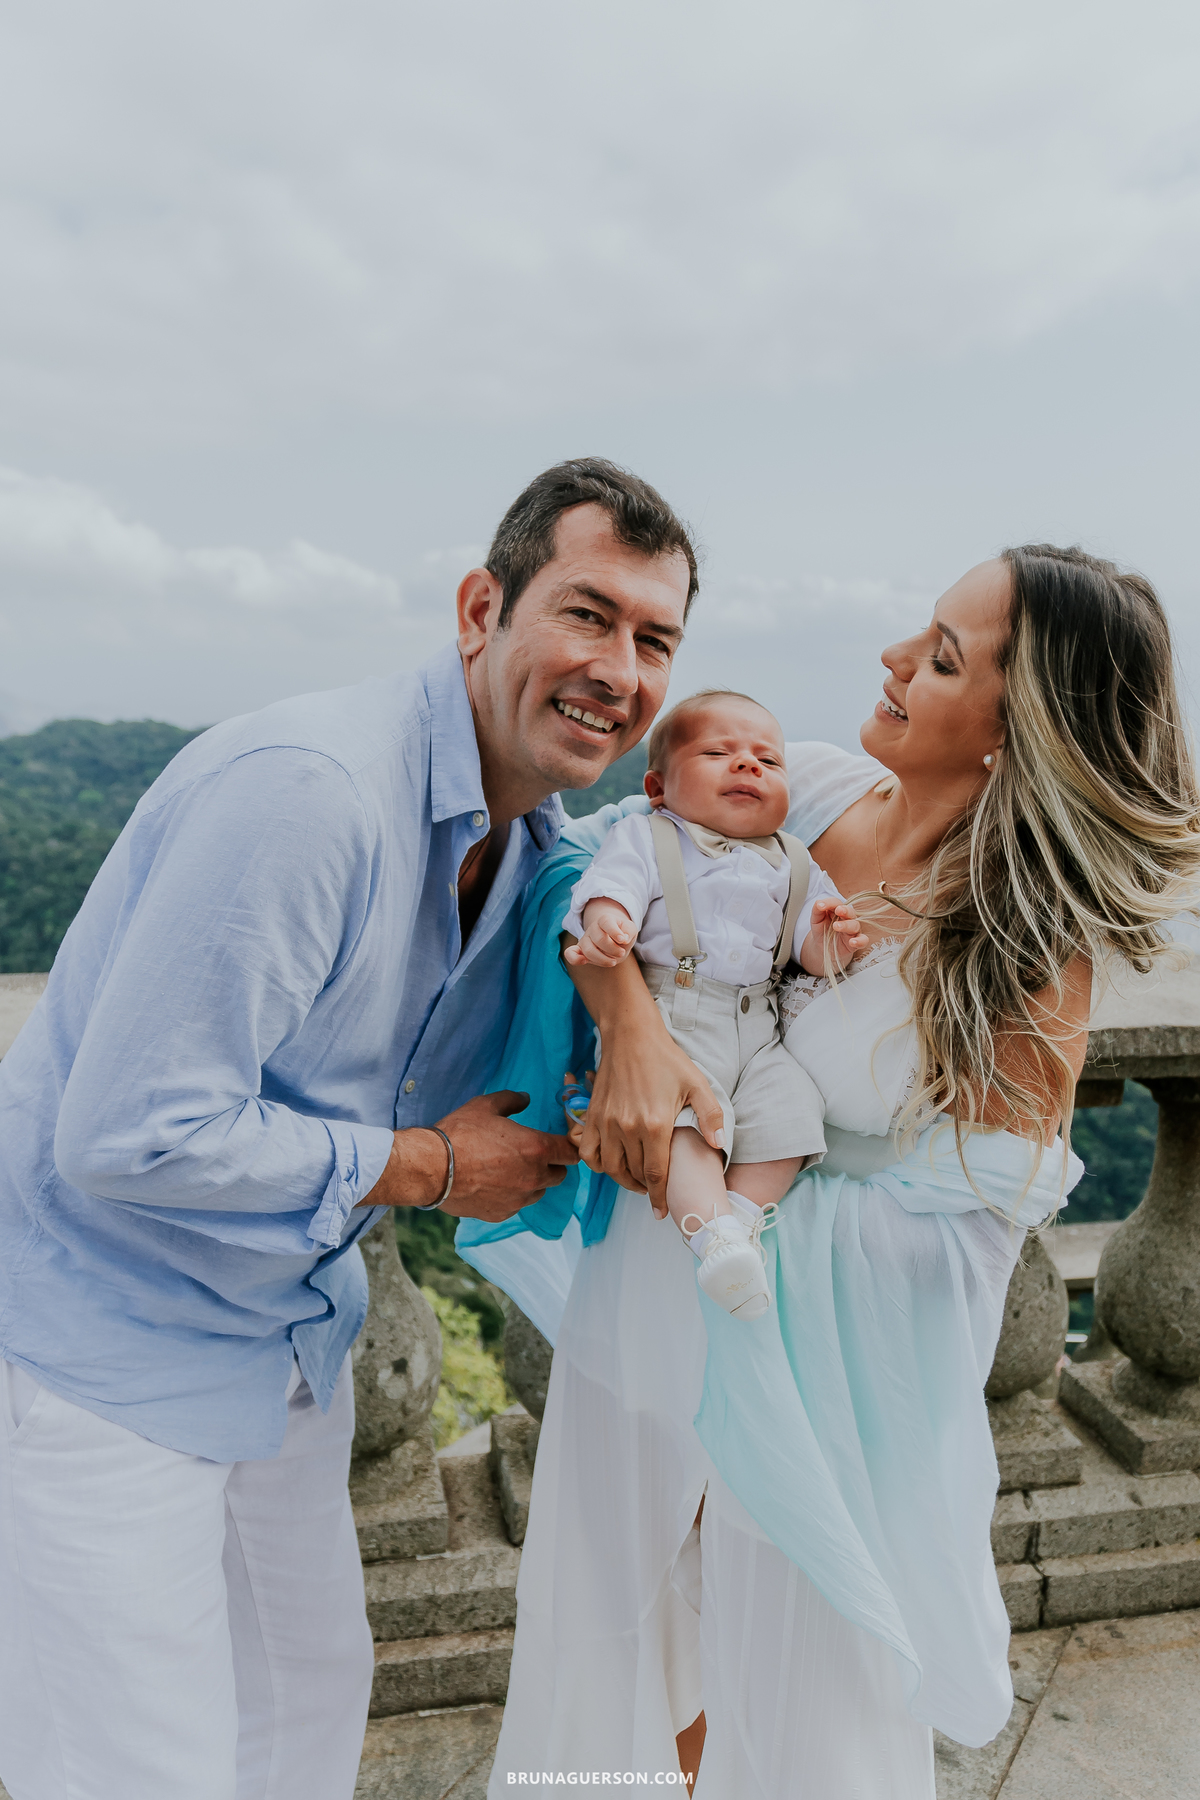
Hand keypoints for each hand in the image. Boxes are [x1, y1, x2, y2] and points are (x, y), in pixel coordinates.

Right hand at [363, 1091, 577, 1221]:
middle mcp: (533, 1177)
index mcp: (536, 1148)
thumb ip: (511, 1100)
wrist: (431, 1168)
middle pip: (559, 1174)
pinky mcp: (501, 1214)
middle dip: (551, 1164)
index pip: (572, 1152)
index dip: (568, 1146)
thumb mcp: (485, 1106)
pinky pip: (516, 1205)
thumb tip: (525, 1098)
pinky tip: (492, 1185)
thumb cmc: (459, 1134)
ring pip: (538, 1192)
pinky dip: (510, 1196)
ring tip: (509, 1170)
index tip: (560, 1143)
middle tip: (531, 1154)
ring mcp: (518, 1199)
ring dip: (532, 1182)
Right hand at [562, 898, 635, 968]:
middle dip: (612, 949)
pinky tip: (583, 961)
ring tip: (613, 961)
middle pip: (599, 938)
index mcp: (605, 919)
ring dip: (602, 959)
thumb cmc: (622, 933)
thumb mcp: (630, 929)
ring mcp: (585, 939)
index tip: (623, 940)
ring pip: (588, 949)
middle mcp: (593, 928)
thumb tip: (623, 939)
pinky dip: (574, 958)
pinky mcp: (580, 950)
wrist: (613, 937)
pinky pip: (570, 953)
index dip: (614, 932)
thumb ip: (629, 931)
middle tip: (621, 953)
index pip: (606, 922)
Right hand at [565, 957, 723, 1216]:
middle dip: (645, 1190)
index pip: (656, 1175)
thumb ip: (710, 1116)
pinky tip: (611, 1162)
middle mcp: (628, 1128)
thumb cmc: (666, 1059)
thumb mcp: (697, 1083)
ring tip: (636, 1180)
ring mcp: (607, 1123)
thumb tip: (718, 1145)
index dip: (660, 1198)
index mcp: (655, 1125)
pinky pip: (589, 1152)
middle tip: (654, 1192)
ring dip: (623, 1180)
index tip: (662, 1213)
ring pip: (610, 1168)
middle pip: (633, 1175)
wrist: (630, 1036)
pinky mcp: (593, 1116)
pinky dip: (597, 1164)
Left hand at [801, 898, 869, 975]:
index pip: (836, 903)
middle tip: (838, 910)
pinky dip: (860, 941)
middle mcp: (847, 919)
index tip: (820, 906)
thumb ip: (817, 910)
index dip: (829, 903)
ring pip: (855, 925)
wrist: (822, 948)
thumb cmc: (822, 930)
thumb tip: (818, 903)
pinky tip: (852, 942)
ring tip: (836, 926)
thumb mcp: (816, 920)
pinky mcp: (855, 943)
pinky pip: (863, 940)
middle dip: (845, 910)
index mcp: (838, 911)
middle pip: (850, 911)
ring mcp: (852, 931)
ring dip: (847, 925)